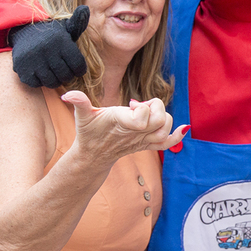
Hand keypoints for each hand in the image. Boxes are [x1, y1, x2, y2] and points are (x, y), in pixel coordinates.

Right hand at [9, 6, 89, 87]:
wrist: (24, 30)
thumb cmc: (52, 34)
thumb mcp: (67, 27)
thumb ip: (79, 22)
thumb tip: (85, 8)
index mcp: (61, 41)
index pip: (79, 66)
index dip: (79, 69)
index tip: (76, 66)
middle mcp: (47, 49)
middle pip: (66, 76)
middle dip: (67, 75)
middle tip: (64, 69)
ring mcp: (33, 60)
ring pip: (52, 82)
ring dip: (55, 80)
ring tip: (53, 71)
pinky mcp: (21, 68)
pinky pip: (36, 84)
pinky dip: (39, 81)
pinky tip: (40, 72)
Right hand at [62, 91, 186, 165]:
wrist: (94, 155)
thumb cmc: (89, 132)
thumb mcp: (83, 115)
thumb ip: (79, 103)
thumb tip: (67, 95)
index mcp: (123, 123)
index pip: (144, 116)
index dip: (142, 107)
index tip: (132, 103)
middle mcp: (136, 133)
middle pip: (160, 121)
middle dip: (156, 107)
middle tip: (143, 106)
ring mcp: (144, 141)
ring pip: (165, 130)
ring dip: (163, 117)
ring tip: (149, 112)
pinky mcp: (148, 145)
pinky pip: (168, 143)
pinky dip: (177, 135)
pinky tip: (183, 127)